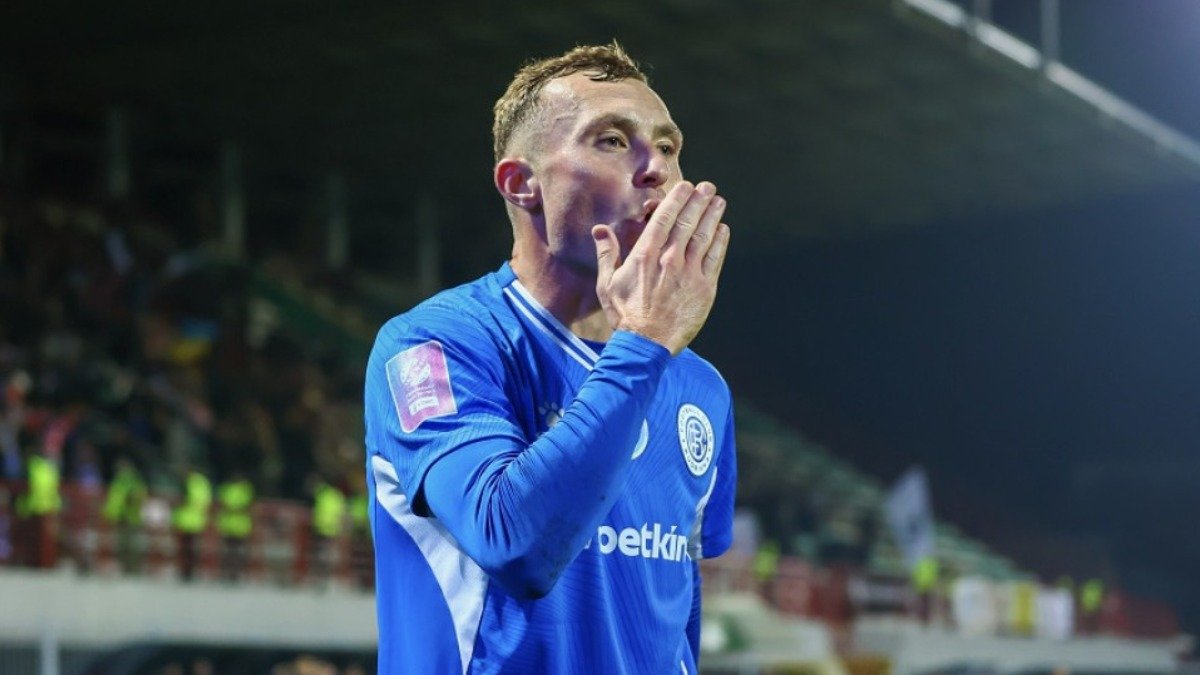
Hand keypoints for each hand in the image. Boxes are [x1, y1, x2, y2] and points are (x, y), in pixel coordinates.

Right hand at [591, 181, 730, 355]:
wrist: (646, 345)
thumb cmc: (625, 316)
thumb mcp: (608, 284)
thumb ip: (607, 254)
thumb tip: (600, 230)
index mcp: (646, 255)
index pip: (664, 218)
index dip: (677, 199)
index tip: (685, 187)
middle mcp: (670, 260)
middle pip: (688, 222)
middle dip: (698, 201)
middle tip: (707, 187)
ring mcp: (690, 273)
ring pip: (704, 236)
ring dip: (712, 216)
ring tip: (718, 201)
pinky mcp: (704, 288)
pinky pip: (715, 258)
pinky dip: (720, 241)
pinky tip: (722, 229)